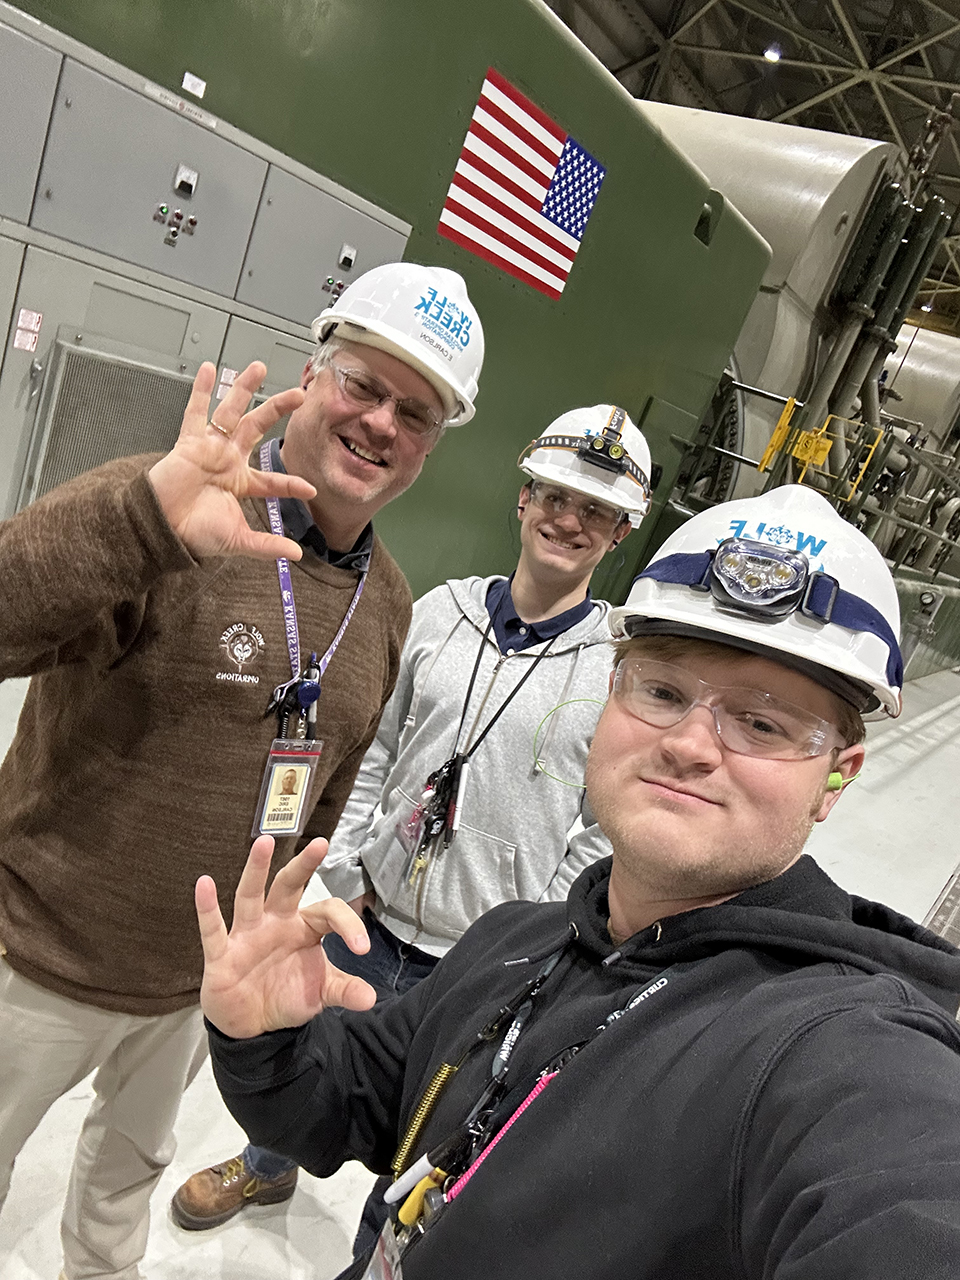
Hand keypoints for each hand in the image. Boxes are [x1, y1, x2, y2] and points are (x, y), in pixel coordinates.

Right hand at [148, 361, 312, 560]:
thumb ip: (266, 546)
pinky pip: (196, 412)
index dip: (291, 484)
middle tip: (299, 394)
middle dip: (277, 410)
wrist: (162, 529)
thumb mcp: (237, 540)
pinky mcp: (190, 442)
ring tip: (259, 367)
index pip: (272, 480)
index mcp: (240, 483)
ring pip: (232, 412)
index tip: (310, 490)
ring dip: (245, 389)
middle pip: (257, 428)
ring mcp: (210, 448)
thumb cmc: (194, 534)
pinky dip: (201, 391)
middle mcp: (228, 460)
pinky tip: (211, 369)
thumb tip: (295, 556)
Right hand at [196, 836, 376, 1038]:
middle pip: (289, 887)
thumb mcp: (321, 993)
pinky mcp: (222, 954)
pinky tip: (204, 884)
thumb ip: (344, 990)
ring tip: (264, 843)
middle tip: (320, 844)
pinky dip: (207, 908)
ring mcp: (247, 935)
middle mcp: (275, 922)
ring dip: (256, 870)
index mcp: (303, 927)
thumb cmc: (286, 995)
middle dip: (302, 866)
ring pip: (250, 896)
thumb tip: (371, 999)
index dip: (348, 924)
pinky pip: (213, 929)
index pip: (328, 912)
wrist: (254, 1026)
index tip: (362, 948)